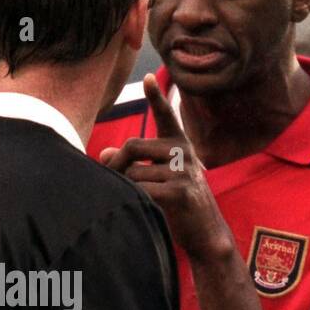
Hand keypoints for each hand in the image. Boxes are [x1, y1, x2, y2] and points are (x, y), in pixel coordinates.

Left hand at [99, 75, 230, 260]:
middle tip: (109, 179)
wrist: (205, 232)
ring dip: (125, 188)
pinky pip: (141, 190)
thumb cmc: (179, 203)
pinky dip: (133, 199)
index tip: (147, 77)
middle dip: (116, 164)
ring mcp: (183, 171)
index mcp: (179, 145)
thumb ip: (134, 163)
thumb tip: (104, 154)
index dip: (156, 96)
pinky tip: (140, 207)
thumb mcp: (159, 177)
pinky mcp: (179, 192)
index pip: (166, 116)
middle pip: (133, 146)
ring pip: (133, 172)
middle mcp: (183, 152)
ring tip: (133, 199)